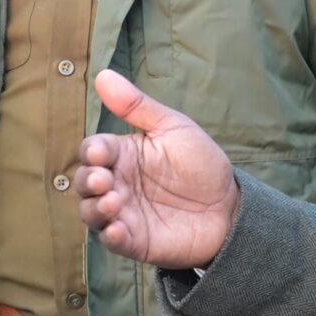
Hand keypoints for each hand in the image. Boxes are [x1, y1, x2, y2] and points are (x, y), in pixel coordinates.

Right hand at [73, 69, 240, 270]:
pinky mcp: (134, 240)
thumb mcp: (172, 127)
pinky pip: (112, 240)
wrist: (231, 206)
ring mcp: (123, 213)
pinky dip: (109, 235)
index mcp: (122, 155)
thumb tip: (103, 74)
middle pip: (84, 182)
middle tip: (104, 179)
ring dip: (95, 208)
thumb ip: (137, 106)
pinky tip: (118, 229)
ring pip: (90, 212)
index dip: (92, 151)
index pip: (93, 150)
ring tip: (114, 202)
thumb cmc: (200, 164)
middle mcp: (117, 184)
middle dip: (88, 180)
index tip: (101, 152)